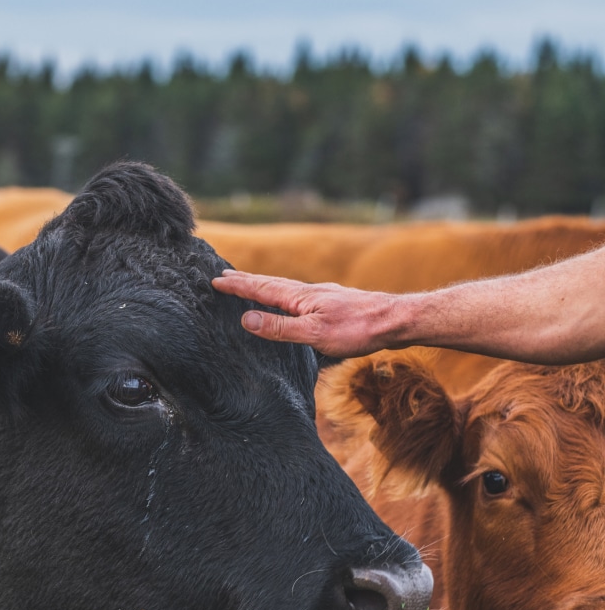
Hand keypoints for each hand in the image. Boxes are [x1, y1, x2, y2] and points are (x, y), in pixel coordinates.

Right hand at [211, 270, 400, 357]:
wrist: (395, 320)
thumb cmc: (357, 330)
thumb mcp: (314, 334)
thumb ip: (280, 328)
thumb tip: (246, 319)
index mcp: (299, 298)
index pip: (260, 289)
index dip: (237, 286)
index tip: (214, 281)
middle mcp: (308, 292)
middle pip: (270, 283)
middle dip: (245, 280)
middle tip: (224, 275)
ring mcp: (321, 296)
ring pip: (284, 288)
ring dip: (263, 285)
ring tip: (249, 284)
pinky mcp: (332, 303)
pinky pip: (298, 295)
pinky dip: (283, 294)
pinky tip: (289, 300)